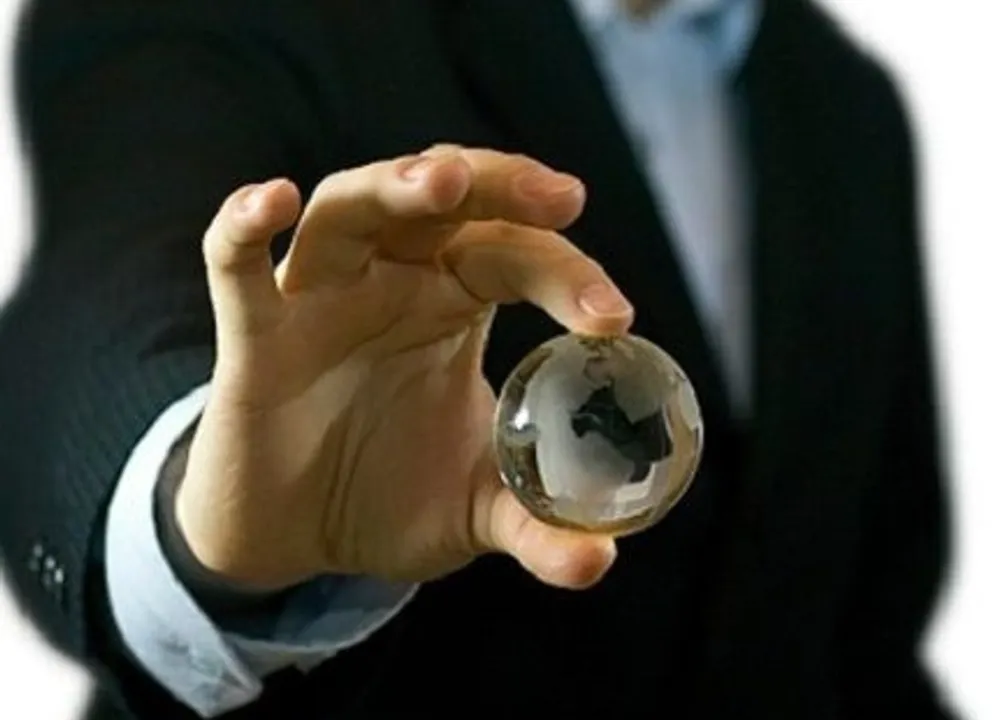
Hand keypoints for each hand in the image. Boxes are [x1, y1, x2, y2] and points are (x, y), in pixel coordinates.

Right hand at [178, 145, 632, 593]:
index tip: (614, 316)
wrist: (293, 537)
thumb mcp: (473, 511)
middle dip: (501, 186)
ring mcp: (320, 296)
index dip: (568, 273)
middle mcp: (393, 281)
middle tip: (562, 198)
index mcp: (457, 304)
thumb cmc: (387, 494)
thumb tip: (601, 560)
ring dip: (395, 186)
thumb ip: (537, 528)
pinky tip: (274, 201)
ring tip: (443, 181)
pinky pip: (235, 265)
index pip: (517, 255)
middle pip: (445, 202)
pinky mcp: (254, 334)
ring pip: (352, 207)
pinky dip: (243, 228)